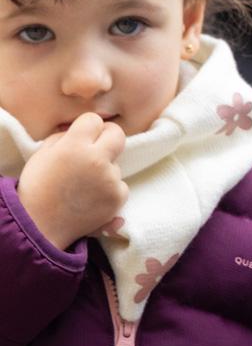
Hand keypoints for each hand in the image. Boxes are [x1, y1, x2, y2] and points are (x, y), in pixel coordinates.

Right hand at [18, 113, 127, 249]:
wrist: (39, 225)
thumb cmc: (37, 188)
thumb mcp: (43, 154)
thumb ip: (64, 137)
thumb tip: (82, 129)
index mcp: (74, 146)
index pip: (94, 120)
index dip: (88, 126)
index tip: (85, 133)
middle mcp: (97, 160)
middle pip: (118, 134)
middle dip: (108, 136)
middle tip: (98, 147)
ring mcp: (110, 179)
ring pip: (116, 164)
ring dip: (105, 170)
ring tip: (83, 185)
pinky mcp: (118, 197)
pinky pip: (120, 185)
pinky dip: (110, 189)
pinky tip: (92, 198)